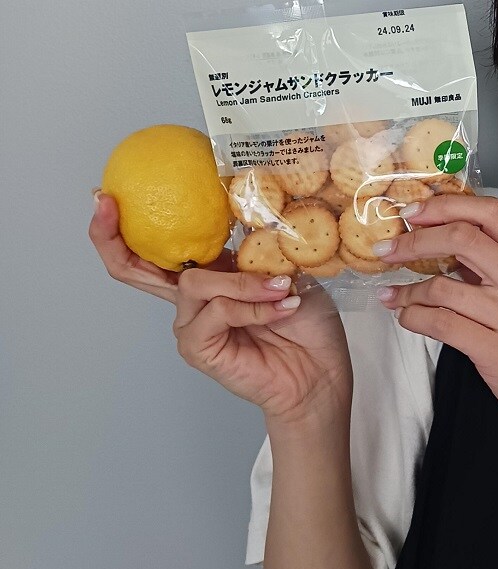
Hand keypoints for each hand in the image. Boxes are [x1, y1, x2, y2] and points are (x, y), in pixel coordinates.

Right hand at [89, 191, 352, 425]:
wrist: (320, 371)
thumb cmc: (306, 322)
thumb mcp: (287, 268)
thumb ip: (261, 243)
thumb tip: (251, 203)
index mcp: (209, 273)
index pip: (156, 249)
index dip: (122, 226)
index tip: (106, 197)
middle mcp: (191, 298)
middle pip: (133, 269)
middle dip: (113, 237)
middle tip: (110, 205)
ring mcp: (191, 324)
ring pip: (195, 284)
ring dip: (243, 283)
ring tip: (282, 287)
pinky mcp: (198, 348)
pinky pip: (218, 312)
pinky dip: (252, 307)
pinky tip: (283, 306)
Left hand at [374, 193, 497, 442]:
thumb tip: (447, 242)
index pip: (490, 213)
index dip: (446, 206)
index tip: (414, 211)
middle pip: (462, 238)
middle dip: (414, 240)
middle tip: (388, 247)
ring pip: (443, 286)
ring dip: (406, 289)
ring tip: (391, 295)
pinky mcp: (496, 352)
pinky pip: (441, 324)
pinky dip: (413, 317)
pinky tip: (406, 318)